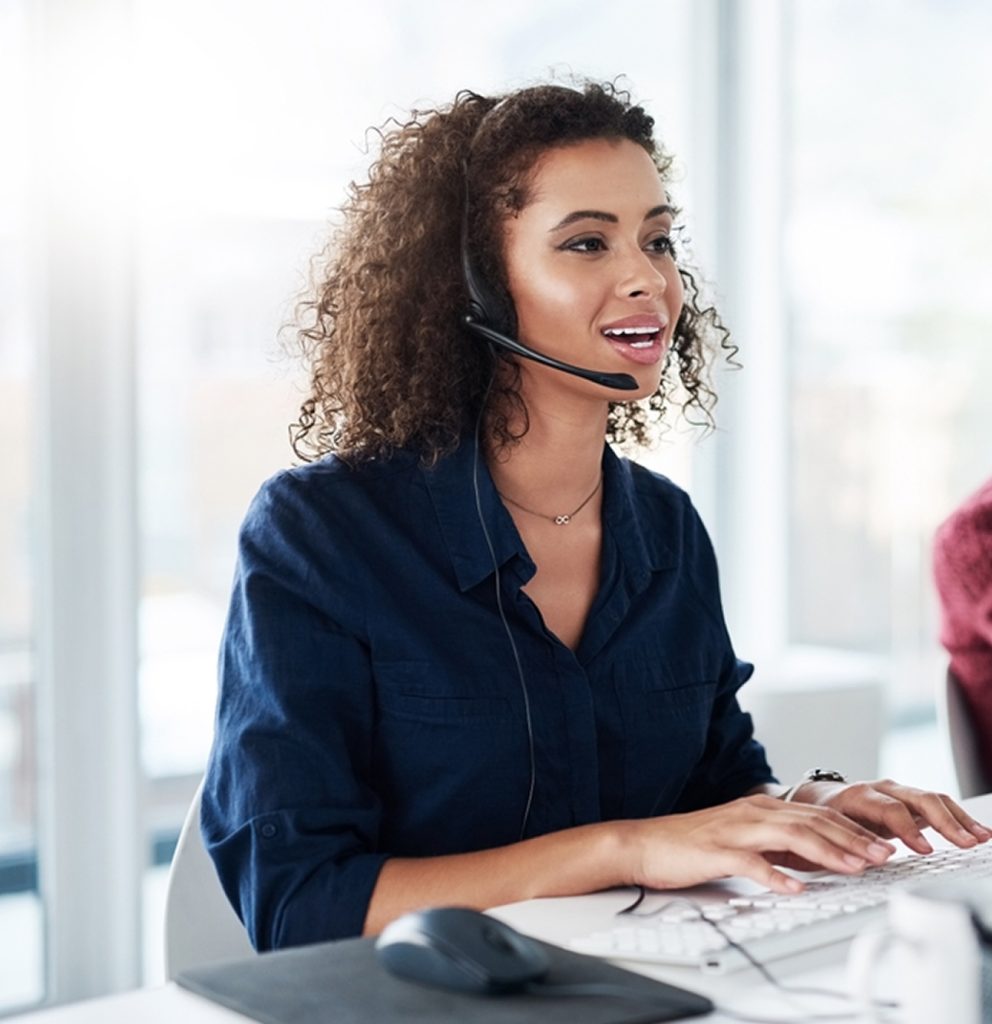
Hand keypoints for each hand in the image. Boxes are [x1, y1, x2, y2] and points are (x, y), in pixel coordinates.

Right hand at [625, 794, 897, 894]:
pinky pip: (751, 863)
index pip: (817, 815)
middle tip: (882, 856)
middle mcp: (753, 813)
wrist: (646, 843)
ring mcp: (735, 830)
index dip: (853, 830)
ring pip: (790, 837)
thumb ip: (778, 845)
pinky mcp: (717, 851)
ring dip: (826, 852)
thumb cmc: (693, 843)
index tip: (882, 846)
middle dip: (851, 840)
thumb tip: (817, 861)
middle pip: (812, 822)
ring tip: (853, 868)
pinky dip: (776, 875)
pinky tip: (795, 888)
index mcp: (761, 809)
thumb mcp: (744, 839)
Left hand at [792, 778, 991, 854]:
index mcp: (858, 796)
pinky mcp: (909, 802)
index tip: (926, 851)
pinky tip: (977, 833)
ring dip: (959, 819)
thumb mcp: (824, 830)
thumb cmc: (821, 816)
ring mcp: (898, 794)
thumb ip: (842, 844)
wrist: (818, 798)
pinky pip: (938, 806)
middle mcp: (881, 790)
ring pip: (933, 799)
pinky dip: (958, 819)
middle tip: (966, 843)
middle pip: (918, 799)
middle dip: (945, 821)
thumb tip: (862, 864)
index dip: (908, 829)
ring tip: (981, 837)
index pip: (889, 809)